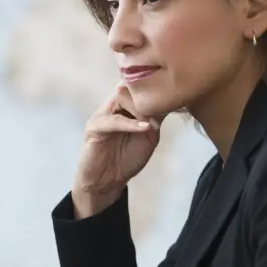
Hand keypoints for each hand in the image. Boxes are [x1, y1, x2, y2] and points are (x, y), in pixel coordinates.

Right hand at [73, 83, 162, 215]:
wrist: (108, 181)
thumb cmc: (127, 158)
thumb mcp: (149, 135)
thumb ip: (156, 118)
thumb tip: (171, 100)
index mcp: (124, 105)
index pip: (138, 84)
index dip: (154, 88)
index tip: (173, 95)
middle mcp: (111, 105)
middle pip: (130, 86)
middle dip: (148, 97)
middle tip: (162, 109)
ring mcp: (102, 114)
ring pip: (121, 96)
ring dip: (140, 107)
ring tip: (152, 122)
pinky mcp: (94, 128)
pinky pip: (114, 120)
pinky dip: (130, 123)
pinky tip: (144, 128)